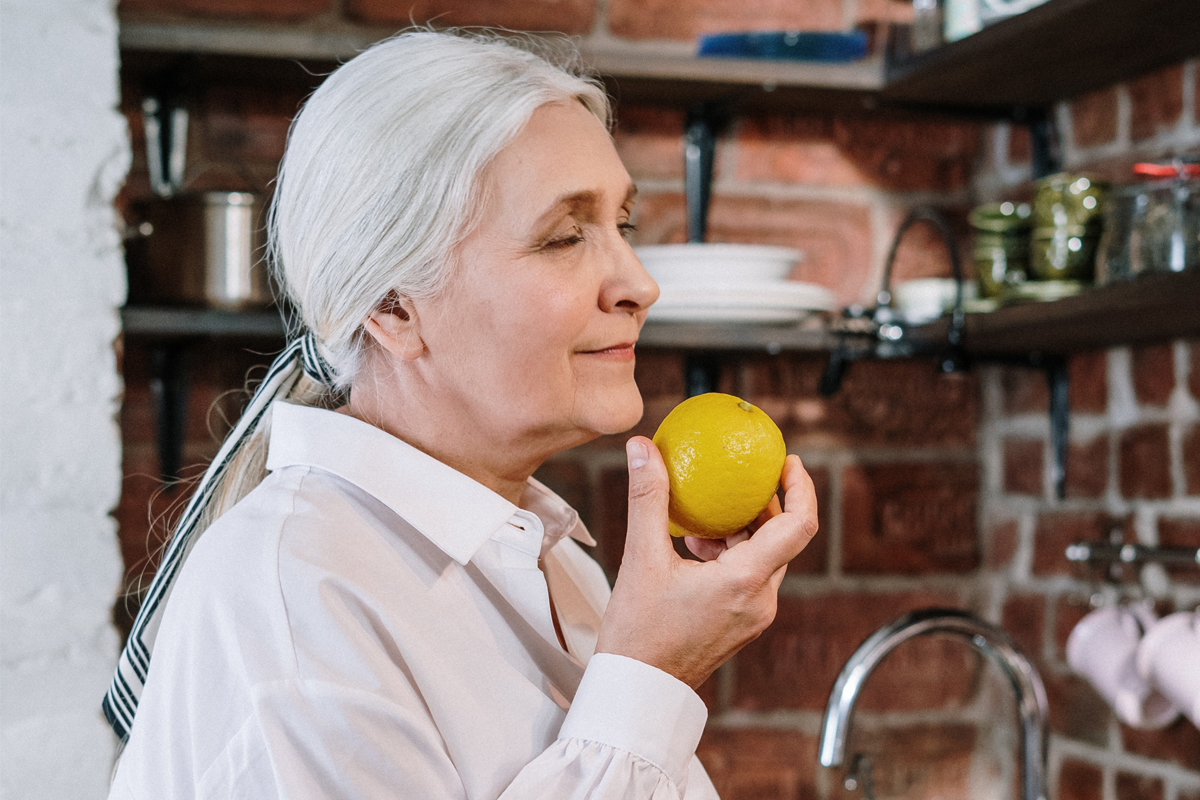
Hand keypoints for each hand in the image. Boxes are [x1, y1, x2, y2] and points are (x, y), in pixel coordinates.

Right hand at [594, 437, 818, 689]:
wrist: (637, 689)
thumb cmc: (639, 633)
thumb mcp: (641, 558)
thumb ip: (648, 497)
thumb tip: (643, 447)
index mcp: (745, 581)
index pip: (799, 526)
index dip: (800, 488)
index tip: (788, 462)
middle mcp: (760, 600)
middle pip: (781, 539)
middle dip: (763, 505)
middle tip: (740, 478)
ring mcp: (753, 616)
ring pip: (764, 559)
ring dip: (741, 531)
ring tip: (703, 520)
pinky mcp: (741, 624)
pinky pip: (750, 578)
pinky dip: (732, 555)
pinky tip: (695, 548)